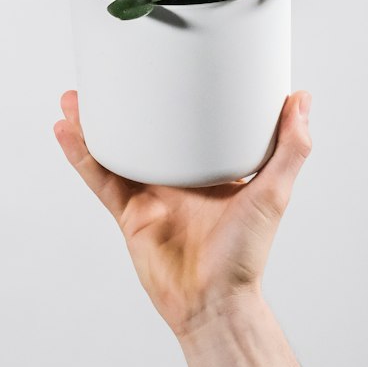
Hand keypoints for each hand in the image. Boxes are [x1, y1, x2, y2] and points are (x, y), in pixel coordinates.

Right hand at [53, 89, 312, 338]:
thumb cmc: (245, 256)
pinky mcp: (126, 212)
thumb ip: (290, 148)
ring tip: (74, 98)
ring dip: (90, 124)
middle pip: (140, 130)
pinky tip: (66, 132)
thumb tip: (301, 98)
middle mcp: (173, 176)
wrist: (213, 302)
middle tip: (104, 73)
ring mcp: (146, 194)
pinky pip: (98, 178)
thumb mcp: (273, 192)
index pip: (187, 122)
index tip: (161, 64)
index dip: (170, 94)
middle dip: (119, 104)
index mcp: (205, 166)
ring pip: (111, 149)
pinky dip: (80, 155)